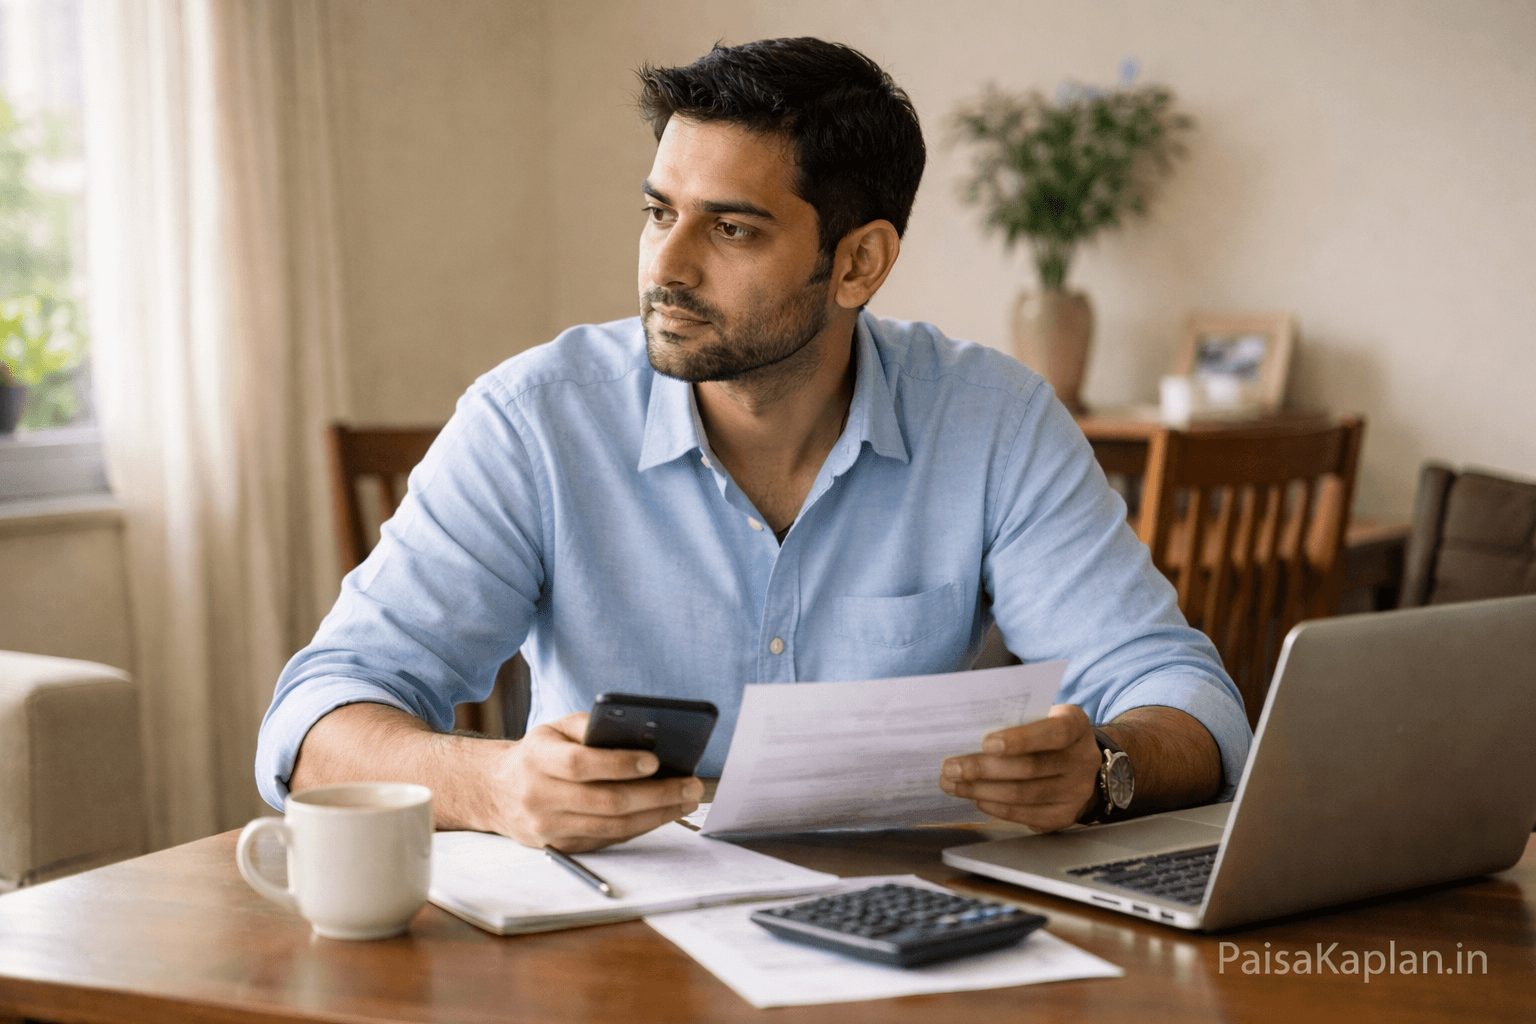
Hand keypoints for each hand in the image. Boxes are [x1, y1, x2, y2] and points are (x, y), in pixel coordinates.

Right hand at [490, 712, 702, 851]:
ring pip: (612, 827)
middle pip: (605, 801)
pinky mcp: (562, 846)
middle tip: (690, 785)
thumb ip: (592, 727)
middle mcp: (539, 797)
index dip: (618, 764)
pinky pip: (609, 839)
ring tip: (686, 800)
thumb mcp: (557, 728)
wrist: (498, 791)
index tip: (655, 760)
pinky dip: (641, 827)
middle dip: (655, 794)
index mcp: (537, 760)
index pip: (580, 764)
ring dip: (656, 815)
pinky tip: (663, 813)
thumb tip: (641, 735)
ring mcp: (549, 827)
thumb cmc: (540, 752)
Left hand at [939, 703, 1101, 832]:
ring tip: (953, 784)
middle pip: (1030, 768)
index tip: (986, 743)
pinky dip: (996, 807)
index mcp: (1077, 725)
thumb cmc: (1046, 733)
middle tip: (951, 767)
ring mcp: (1076, 791)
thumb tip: (965, 732)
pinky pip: (1025, 815)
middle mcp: (1082, 759)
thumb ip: (1013, 720)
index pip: (1053, 733)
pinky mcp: (1065, 815)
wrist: (1077, 762)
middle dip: (983, 768)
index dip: (1020, 739)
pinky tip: (977, 798)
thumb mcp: (1039, 716)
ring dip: (981, 790)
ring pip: (1023, 794)